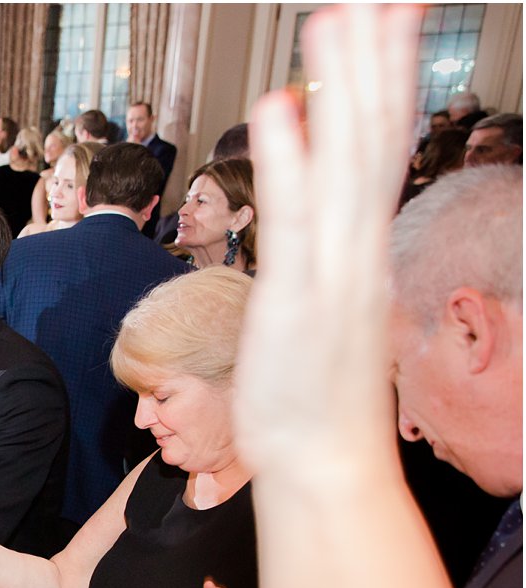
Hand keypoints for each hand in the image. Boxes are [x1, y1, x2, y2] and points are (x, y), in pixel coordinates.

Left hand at [236, 5, 421, 485]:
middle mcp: (358, 248)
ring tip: (335, 16)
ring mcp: (333, 272)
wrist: (324, 464)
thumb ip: (319, 241)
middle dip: (373, 61)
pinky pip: (293, 221)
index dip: (384, 78)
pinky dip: (288, 162)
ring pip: (345, 165)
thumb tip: (309, 185)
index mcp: (362, 245)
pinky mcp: (297, 300)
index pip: (379, 145)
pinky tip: (278, 106)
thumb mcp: (322, 301)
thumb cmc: (317, 388)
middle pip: (373, 138)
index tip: (388, 14)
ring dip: (341, 89)